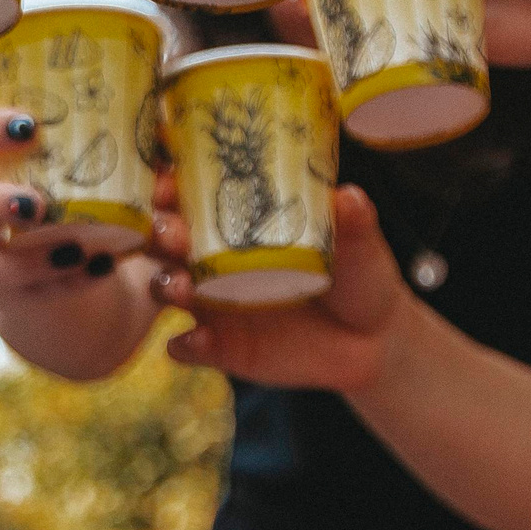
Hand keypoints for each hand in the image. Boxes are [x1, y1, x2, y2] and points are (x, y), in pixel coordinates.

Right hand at [0, 108, 188, 290]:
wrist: (85, 274)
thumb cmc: (92, 201)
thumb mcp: (116, 173)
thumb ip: (139, 157)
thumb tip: (169, 140)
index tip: (30, 126)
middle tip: (36, 204)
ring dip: (26, 257)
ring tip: (73, 249)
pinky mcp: (7, 295)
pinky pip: (23, 296)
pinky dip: (62, 282)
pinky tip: (97, 269)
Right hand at [162, 185, 412, 391]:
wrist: (372, 339)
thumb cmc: (357, 274)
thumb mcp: (359, 244)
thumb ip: (351, 221)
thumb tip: (347, 196)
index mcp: (238, 223)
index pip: (190, 197)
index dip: (169, 187)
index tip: (166, 182)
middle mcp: (213, 260)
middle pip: (164, 240)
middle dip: (158, 233)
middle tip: (171, 233)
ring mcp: (212, 304)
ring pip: (166, 288)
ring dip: (165, 285)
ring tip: (181, 288)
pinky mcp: (220, 347)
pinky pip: (187, 347)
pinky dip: (185, 344)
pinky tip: (196, 341)